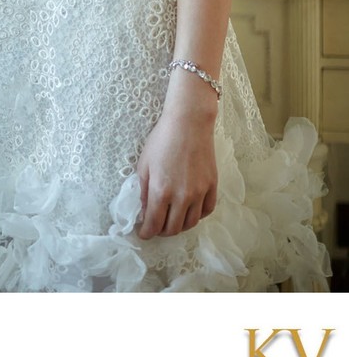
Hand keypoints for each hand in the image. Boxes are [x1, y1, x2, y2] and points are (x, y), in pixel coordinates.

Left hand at [135, 101, 217, 239]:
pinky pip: (207, 211)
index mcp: (161, 192)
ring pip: (191, 223)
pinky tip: (190, 210)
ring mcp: (200, 193)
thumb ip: (144, 191)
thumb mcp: (144, 165)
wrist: (188, 123)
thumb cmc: (162, 140)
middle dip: (162, 231)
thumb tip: (145, 211)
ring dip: (180, 226)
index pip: (154, 224)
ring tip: (172, 220)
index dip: (147, 233)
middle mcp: (182, 197)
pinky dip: (197, 215)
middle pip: (173, 228)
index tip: (144, 233)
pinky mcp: (212, 186)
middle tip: (157, 226)